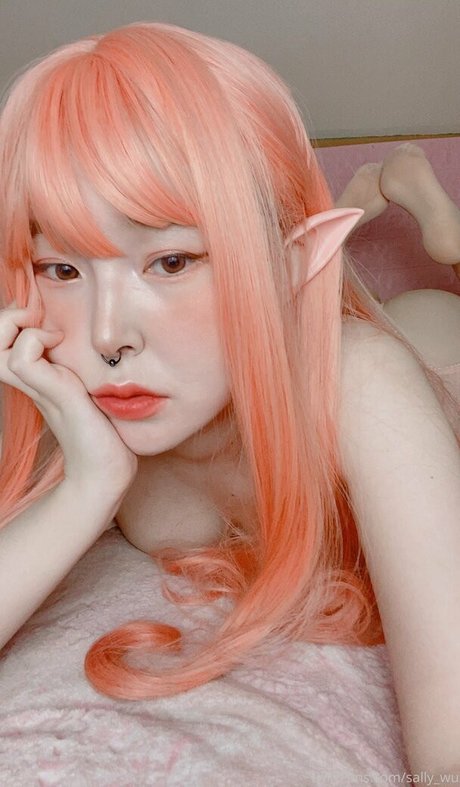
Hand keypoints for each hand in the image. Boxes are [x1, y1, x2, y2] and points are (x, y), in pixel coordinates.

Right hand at [0, 302, 137, 490]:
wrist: (106, 473)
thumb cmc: (104, 433)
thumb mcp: (89, 390)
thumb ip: (83, 371)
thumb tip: (91, 344)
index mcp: (37, 379)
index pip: (4, 342)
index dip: (12, 323)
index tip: (42, 320)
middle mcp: (31, 382)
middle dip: (4, 320)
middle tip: (35, 319)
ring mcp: (39, 388)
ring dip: (15, 327)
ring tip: (46, 332)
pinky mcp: (55, 393)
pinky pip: (22, 360)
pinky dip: (34, 342)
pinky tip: (58, 344)